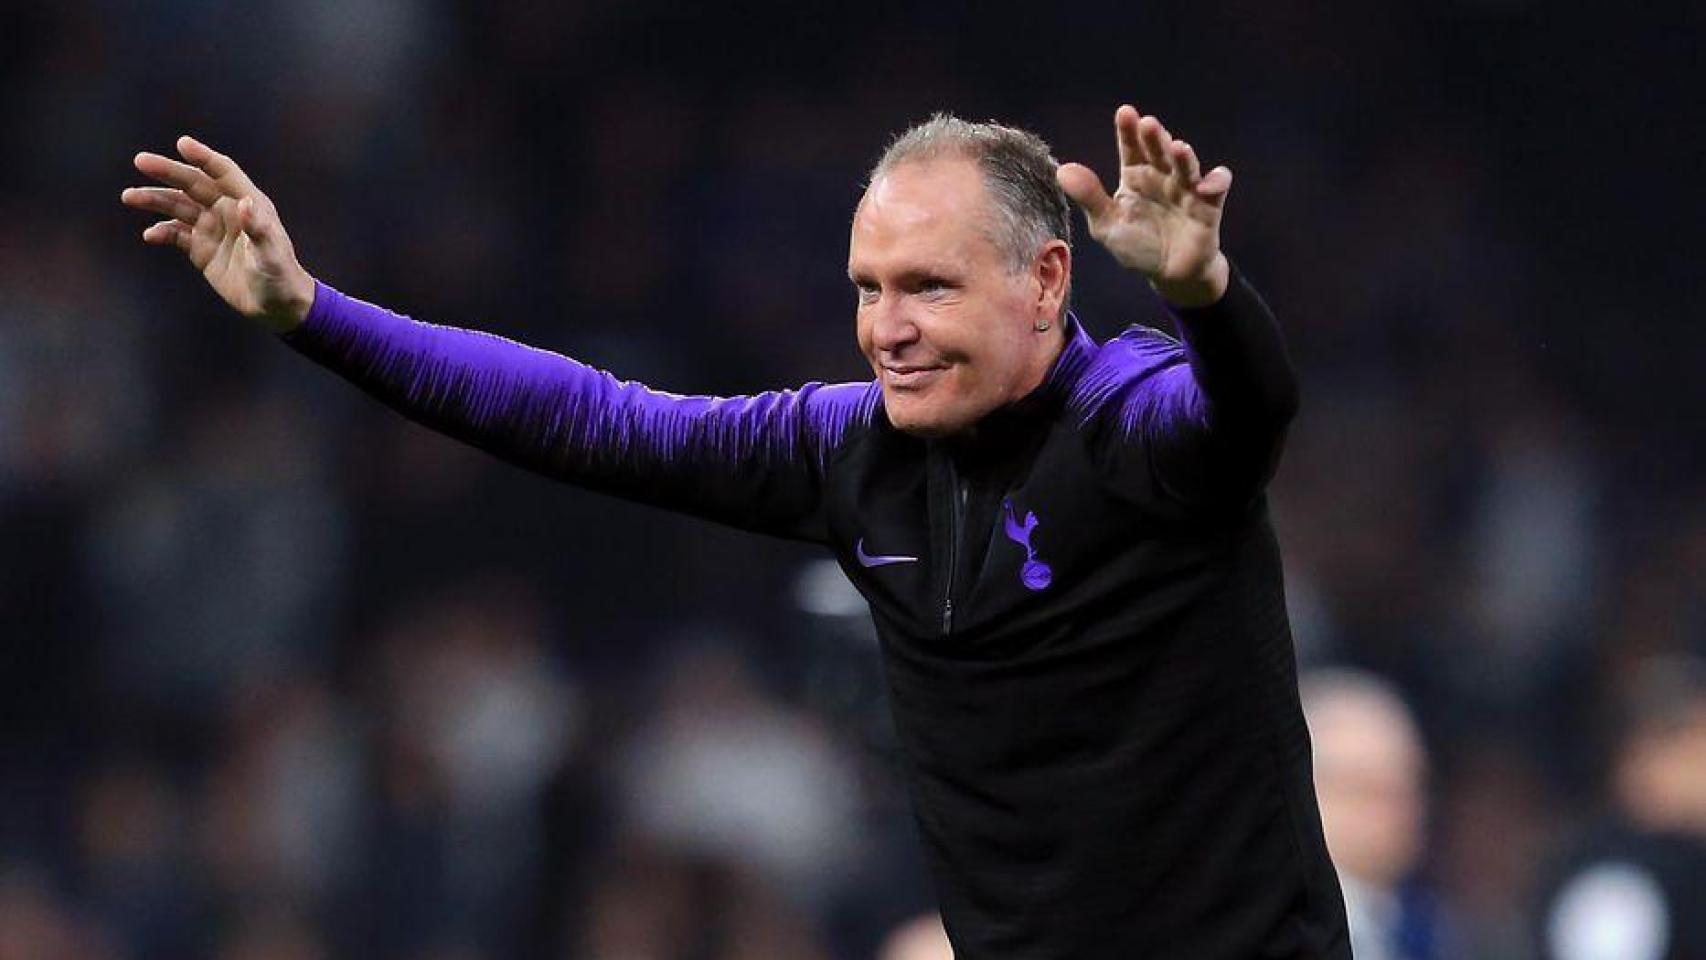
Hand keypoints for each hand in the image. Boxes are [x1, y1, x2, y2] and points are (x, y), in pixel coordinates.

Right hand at [122, 136, 314, 332]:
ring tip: (130, 196)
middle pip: (193, 184)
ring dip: (155, 200)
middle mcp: (227, 211)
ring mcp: (212, 229)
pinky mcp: (201, 249)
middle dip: (168, 172)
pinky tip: (150, 235)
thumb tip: (245, 203)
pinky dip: (162, 232)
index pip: (223, 172)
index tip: (182, 143)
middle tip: (141, 161)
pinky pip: (176, 235)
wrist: (276, 305)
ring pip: (179, 207)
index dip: (203, 157)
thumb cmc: (281, 276)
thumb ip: (259, 229)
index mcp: (248, 204)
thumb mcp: (271, 254)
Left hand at [1057, 105, 1231, 307]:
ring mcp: (1185, 188)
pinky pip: (1217, 187)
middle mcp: (1161, 176)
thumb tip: (1062, 169)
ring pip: (1186, 166)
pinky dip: (1216, 181)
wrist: (1169, 274)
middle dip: (1154, 137)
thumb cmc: (1137, 245)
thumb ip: (1089, 197)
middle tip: (1148, 124)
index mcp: (1134, 176)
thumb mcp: (1107, 224)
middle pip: (1158, 151)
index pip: (1131, 148)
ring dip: (1184, 156)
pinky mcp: (1207, 205)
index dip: (1128, 131)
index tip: (1125, 113)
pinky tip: (1207, 184)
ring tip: (1178, 147)